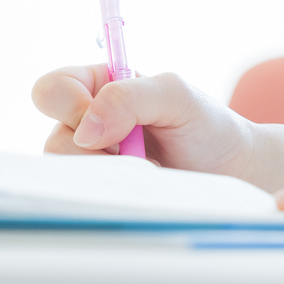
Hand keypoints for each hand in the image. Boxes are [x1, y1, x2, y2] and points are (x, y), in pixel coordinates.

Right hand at [31, 65, 258, 180]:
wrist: (231, 170)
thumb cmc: (206, 125)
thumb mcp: (177, 95)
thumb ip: (131, 97)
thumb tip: (86, 129)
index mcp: (101, 85)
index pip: (52, 89)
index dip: (71, 105)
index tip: (108, 121)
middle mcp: (88, 123)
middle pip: (55, 139)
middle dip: (94, 148)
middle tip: (134, 147)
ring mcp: (93, 161)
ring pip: (68, 173)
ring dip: (112, 171)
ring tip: (148, 166)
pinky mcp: (103, 191)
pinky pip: (87, 197)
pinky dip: (116, 192)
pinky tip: (144, 183)